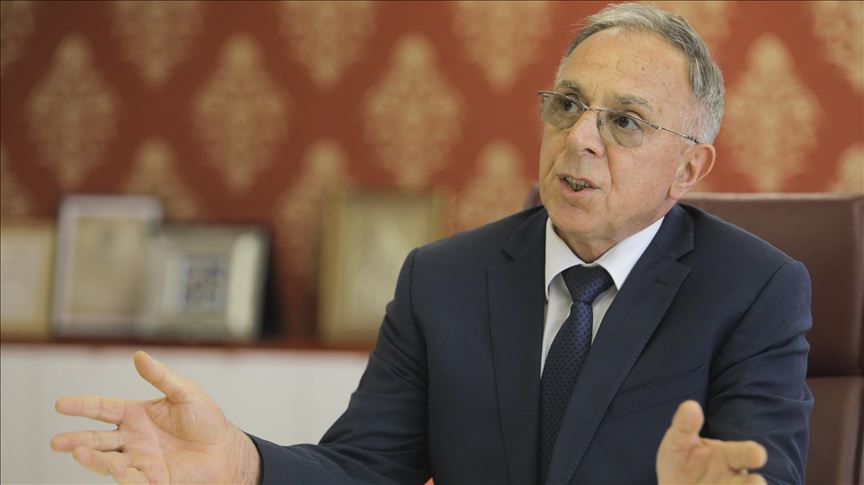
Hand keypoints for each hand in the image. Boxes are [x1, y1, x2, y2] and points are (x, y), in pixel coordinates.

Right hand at [51, 351, 259, 483]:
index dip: (82, 406)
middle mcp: (132, 438)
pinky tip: (112, 466)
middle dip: (76, 440)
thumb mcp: (186, 393)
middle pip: (97, 439)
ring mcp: (139, 460)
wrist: (226, 449)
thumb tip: (139, 355)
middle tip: (56, 442)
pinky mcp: (150, 479)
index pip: (102, 409)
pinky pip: (129, 479)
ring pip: (107, 461)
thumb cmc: (207, 420)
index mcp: (136, 414)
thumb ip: (162, 377)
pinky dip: (119, 474)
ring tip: (78, 452)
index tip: (60, 405)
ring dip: (91, 458)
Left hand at [657, 400, 767, 484]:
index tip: (758, 454)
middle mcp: (735, 481)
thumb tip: (691, 405)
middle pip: (749, 484)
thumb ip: (684, 426)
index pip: (743, 454)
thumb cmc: (681, 464)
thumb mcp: (677, 444)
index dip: (750, 454)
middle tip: (756, 482)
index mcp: (728, 457)